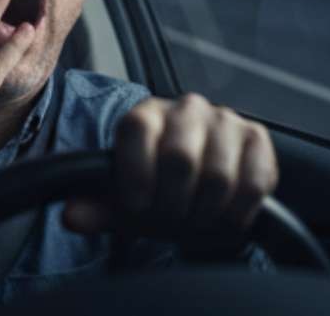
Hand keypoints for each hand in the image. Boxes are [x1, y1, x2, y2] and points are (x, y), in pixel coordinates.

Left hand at [62, 93, 277, 235]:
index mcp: (145, 115)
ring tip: (194, 220)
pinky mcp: (257, 139)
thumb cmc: (155, 190)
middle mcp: (186, 108)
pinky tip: (223, 217)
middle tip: (169, 221)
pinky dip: (237, 213)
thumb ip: (96, 208)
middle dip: (172, 204)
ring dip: (204, 212)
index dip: (135, 175)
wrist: (199, 188)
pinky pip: (254, 183)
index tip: (136, 207)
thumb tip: (72, 216)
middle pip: (179, 158)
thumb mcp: (122, 201)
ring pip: (218, 176)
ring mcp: (225, 120)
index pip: (136, 129)